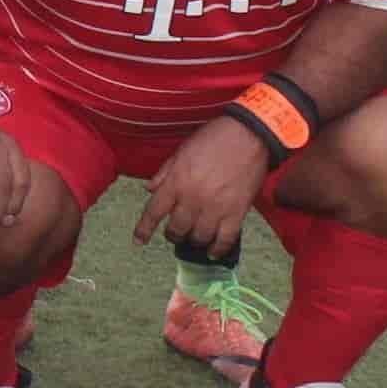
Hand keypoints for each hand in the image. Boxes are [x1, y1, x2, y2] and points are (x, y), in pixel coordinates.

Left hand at [132, 117, 269, 258]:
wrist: (249, 135)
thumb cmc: (213, 139)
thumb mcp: (181, 151)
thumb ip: (164, 173)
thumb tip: (149, 189)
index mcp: (177, 181)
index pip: (154, 212)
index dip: (144, 229)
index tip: (138, 242)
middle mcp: (193, 198)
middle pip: (176, 229)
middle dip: (172, 235)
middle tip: (175, 233)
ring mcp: (216, 207)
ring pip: (199, 237)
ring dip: (193, 241)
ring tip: (193, 238)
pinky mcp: (237, 212)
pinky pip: (225, 239)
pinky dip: (218, 249)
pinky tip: (212, 252)